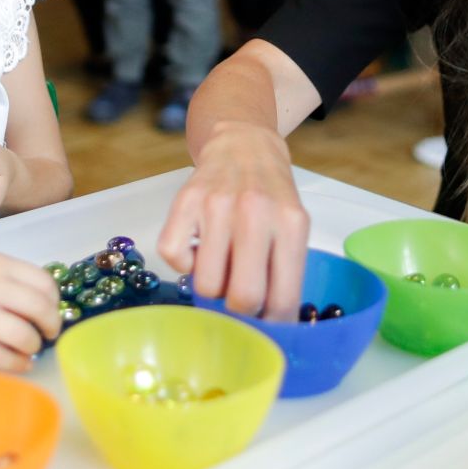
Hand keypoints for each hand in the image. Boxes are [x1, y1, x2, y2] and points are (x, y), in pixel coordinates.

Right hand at [0, 250, 60, 369]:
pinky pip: (0, 358)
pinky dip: (17, 364)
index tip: (51, 311)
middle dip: (51, 327)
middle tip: (48, 334)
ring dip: (33, 347)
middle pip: (40, 310)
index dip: (54, 302)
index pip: (44, 283)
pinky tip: (19, 363)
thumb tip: (40, 302)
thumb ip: (7, 277)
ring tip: (29, 349)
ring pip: (23, 337)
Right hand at [158, 120, 307, 320]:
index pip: (283, 298)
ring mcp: (217, 205)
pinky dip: (184, 264)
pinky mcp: (184, 201)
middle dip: (241, 309)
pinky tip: (199, 246)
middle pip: (243, 297)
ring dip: (212, 285)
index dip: (272, 323)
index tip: (266, 323)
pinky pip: (174, 259)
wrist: (244, 144)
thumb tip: (270, 324)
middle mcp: (255, 212)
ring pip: (206, 285)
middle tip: (241, 293)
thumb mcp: (293, 226)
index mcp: (291, 223)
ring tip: (221, 264)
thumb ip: (285, 270)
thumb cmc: (271, 193)